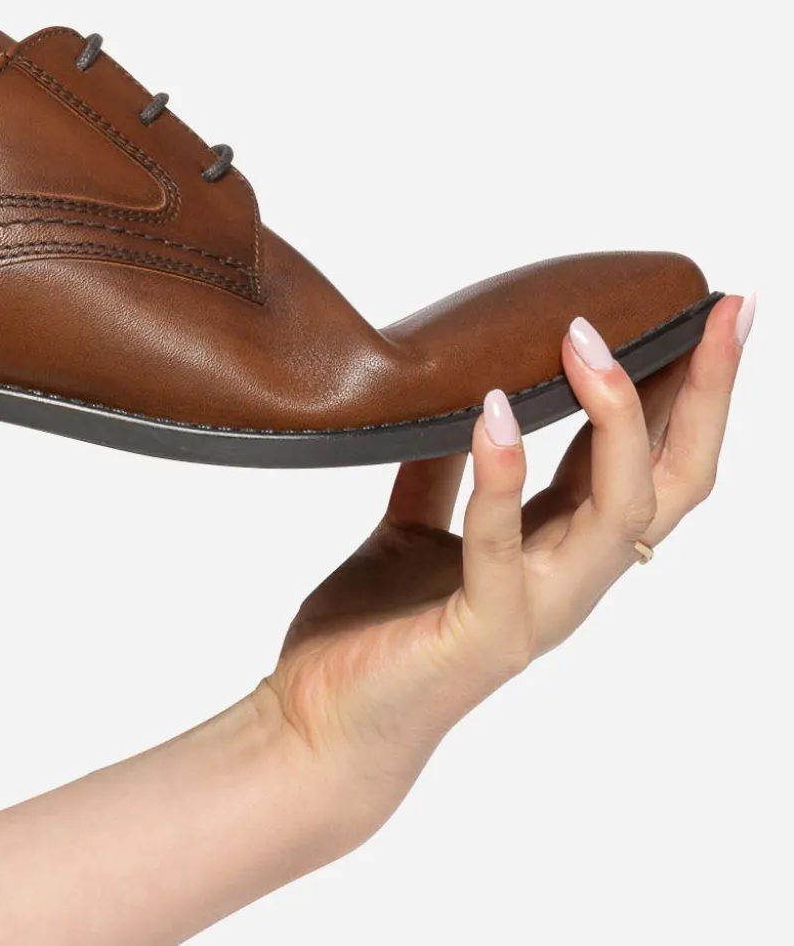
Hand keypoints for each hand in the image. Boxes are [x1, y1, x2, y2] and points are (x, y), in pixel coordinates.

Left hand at [261, 296, 750, 847]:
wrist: (314, 724)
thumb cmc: (375, 632)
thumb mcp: (417, 529)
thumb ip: (451, 474)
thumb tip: (466, 397)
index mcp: (558, 546)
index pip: (649, 459)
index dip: (688, 391)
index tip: (714, 313)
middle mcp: (569, 577)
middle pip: (671, 482)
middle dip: (707, 395)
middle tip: (723, 313)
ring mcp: (536, 609)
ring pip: (618, 512)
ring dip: (613, 420)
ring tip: (591, 342)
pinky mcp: (484, 631)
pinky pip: (502, 546)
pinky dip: (503, 474)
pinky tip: (497, 412)